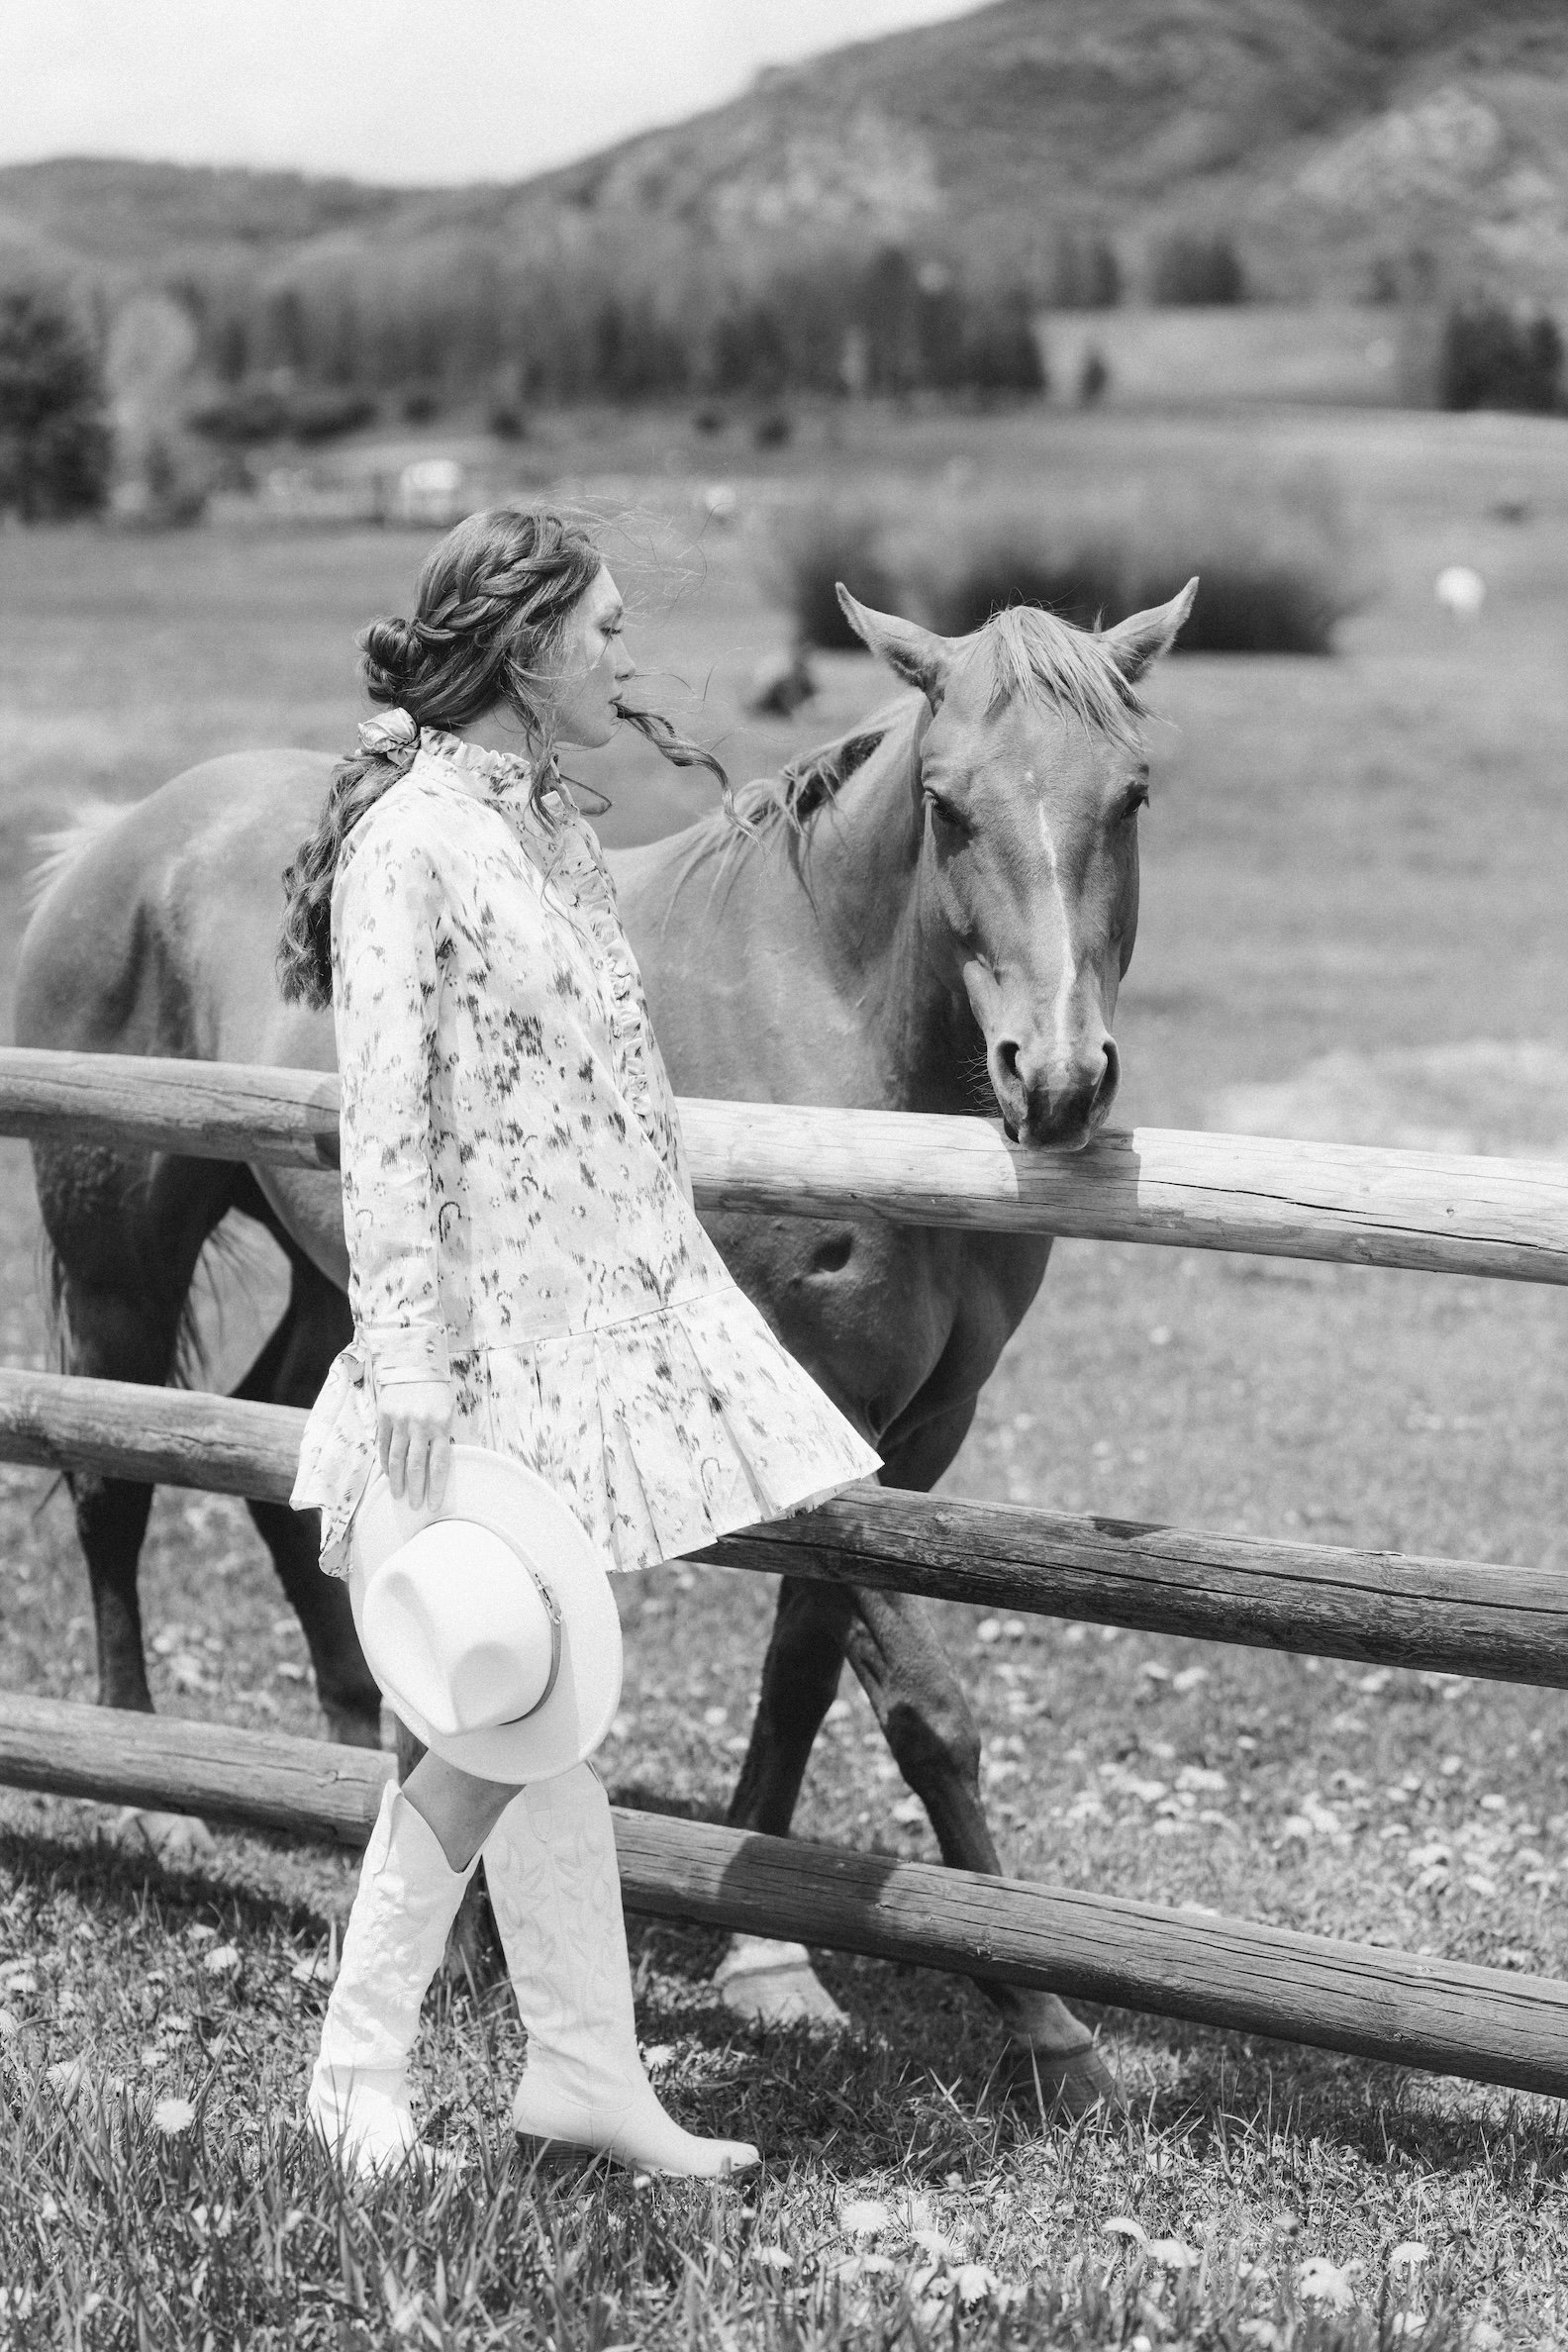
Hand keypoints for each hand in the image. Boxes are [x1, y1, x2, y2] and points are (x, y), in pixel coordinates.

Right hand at [376, 1379, 453, 1510]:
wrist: (414, 1361)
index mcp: (441, 1424)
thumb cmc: (436, 1390)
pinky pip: (384, 1446)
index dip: (435, 1488)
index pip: (438, 1464)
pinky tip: (387, 1474)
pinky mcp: (385, 1416)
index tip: (433, 1505)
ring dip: (397, 1482)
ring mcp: (400, 1420)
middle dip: (416, 1490)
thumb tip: (437, 1466)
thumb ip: (443, 1437)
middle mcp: (420, 1424)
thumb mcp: (447, 1411)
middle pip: (416, 1466)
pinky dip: (385, 1463)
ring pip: (396, 1460)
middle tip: (414, 1507)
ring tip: (398, 1496)